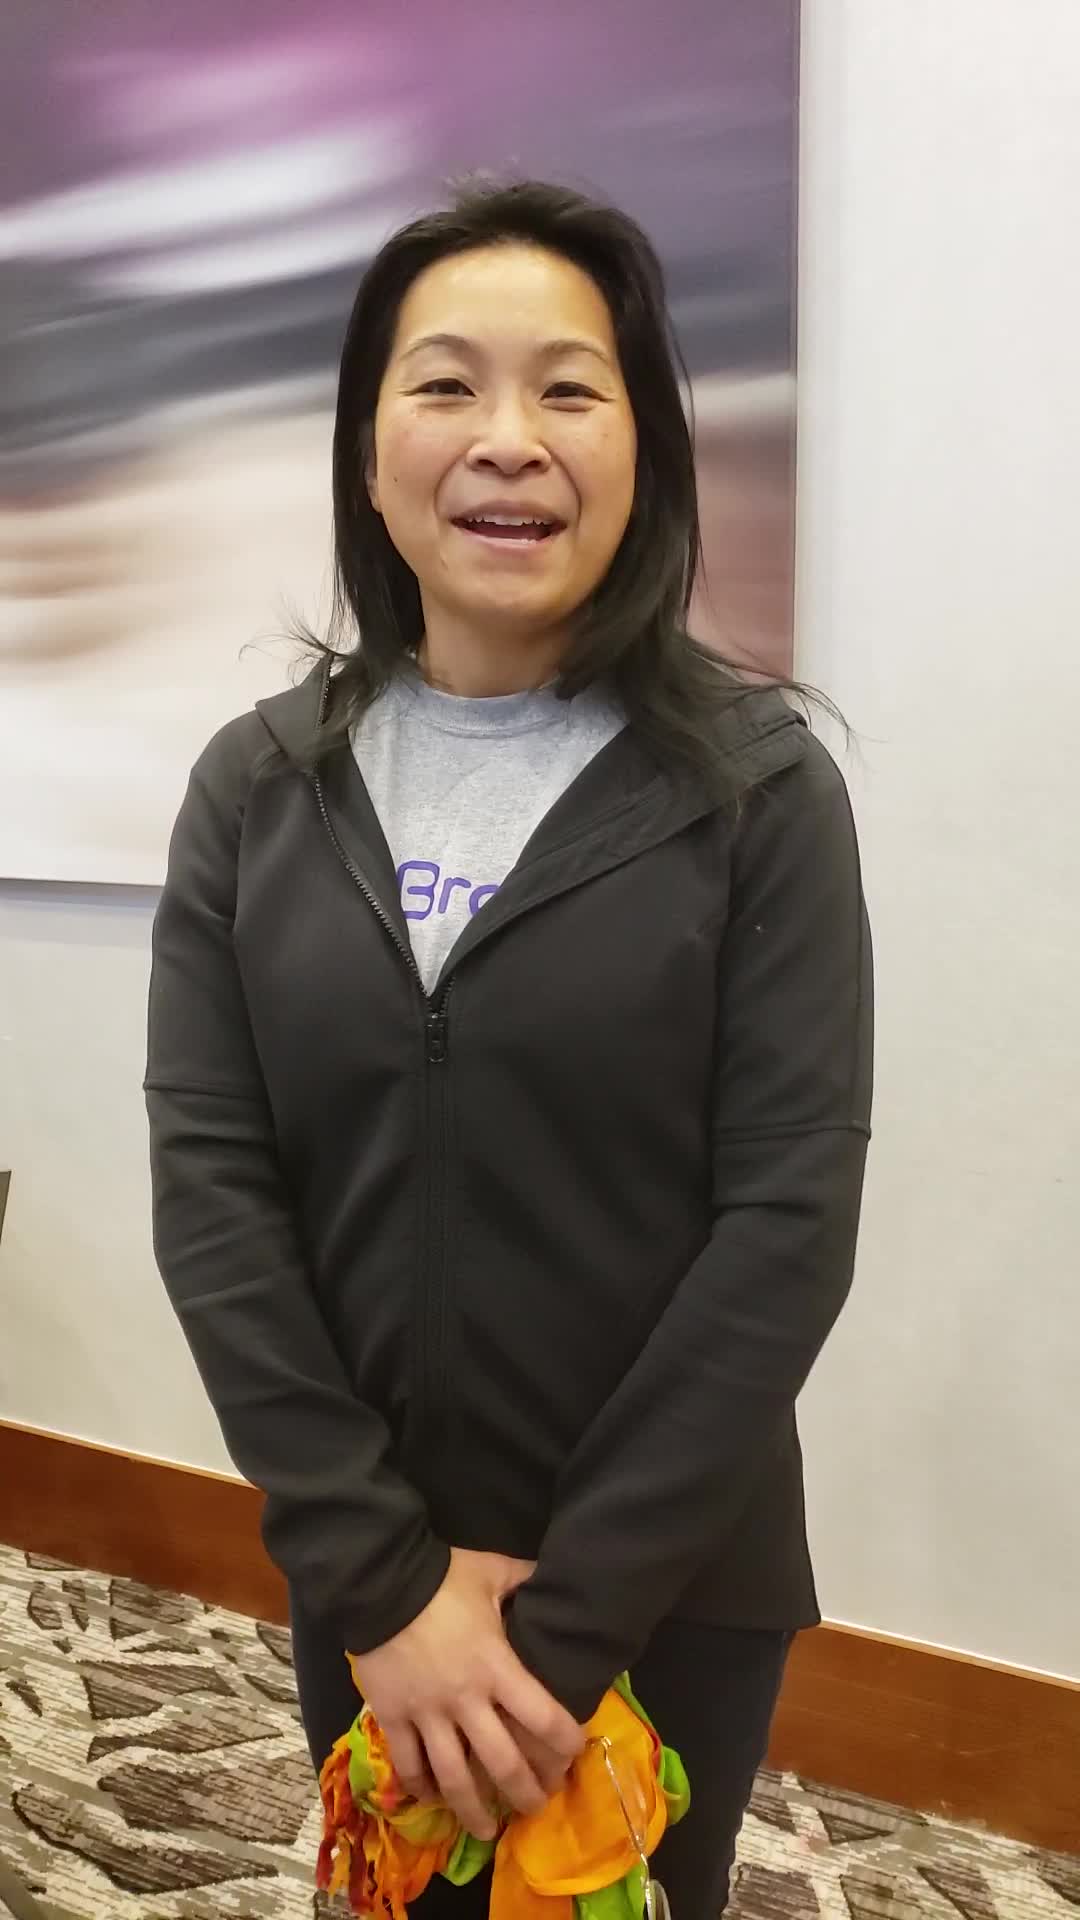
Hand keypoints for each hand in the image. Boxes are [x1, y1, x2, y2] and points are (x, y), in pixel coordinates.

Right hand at [351, 1548, 583, 1840]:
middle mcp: (466, 1701)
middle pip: (503, 1763)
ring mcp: (428, 1715)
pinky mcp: (393, 1718)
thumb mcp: (491, 1571)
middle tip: (537, 1807)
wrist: (380, 1583)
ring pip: (454, 1778)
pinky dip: (421, 1788)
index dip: (564, 1741)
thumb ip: (524, 1578)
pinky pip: (409, 1764)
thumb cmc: (440, 1578)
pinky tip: (433, 1800)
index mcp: (497, 1667)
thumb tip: (552, 1573)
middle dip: (525, 1792)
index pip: (543, 1716)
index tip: (574, 1754)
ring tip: (487, 1830)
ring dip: (474, 1809)